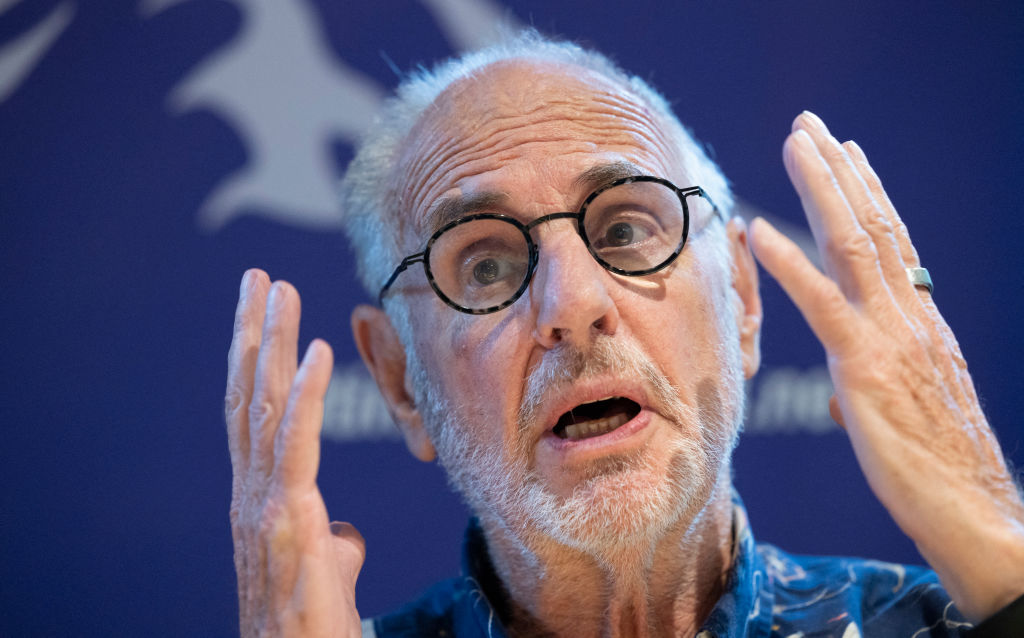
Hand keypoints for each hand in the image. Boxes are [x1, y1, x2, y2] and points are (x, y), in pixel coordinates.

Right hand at [226, 269, 365, 636]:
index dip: (256, 360)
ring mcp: (263, 502)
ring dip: (270, 343)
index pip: (254, 413)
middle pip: (249, 395)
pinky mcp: (287, 517)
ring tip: (278, 289)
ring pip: (263, 405)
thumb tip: (341, 525)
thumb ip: (326, 535)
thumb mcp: (322, 567)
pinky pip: (296, 442)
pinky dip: (304, 392)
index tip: (262, 312)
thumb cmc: (309, 624)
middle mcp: (252, 490)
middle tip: (259, 278)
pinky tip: (315, 349)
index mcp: (261, 495)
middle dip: (254, 333)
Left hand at [748, 112, 1023, 620]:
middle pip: (873, 225)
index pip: (894, 243)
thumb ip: (876, 380)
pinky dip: (789, 262)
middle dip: (838, 170)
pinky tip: (759, 230)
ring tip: (795, 142)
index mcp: (922, 322)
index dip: (869, 195)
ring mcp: (891, 336)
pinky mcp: (866, 365)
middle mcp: (910, 316)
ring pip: (853, 244)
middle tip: (810, 125)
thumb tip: (847, 381)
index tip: (849, 155)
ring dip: (820, 187)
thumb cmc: (936, 468)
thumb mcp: (906, 408)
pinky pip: (823, 303)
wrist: (971, 509)